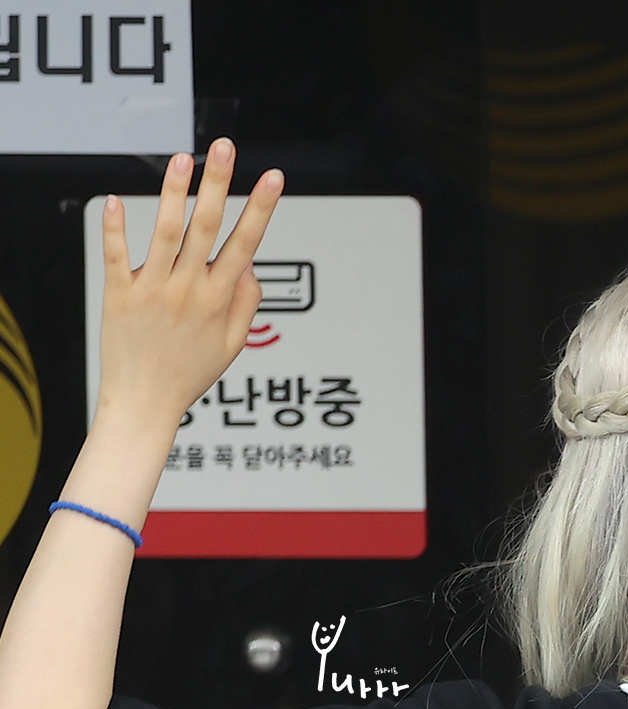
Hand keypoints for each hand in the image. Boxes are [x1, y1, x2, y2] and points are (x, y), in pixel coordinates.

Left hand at [96, 139, 282, 437]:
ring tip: (182, 159)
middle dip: (219, 184)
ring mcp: (153, 291)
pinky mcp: (120, 295)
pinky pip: (117, 256)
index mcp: (217, 301)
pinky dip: (115, 229)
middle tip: (225, 147)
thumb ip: (245, 305)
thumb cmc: (187, 375)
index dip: (260, 209)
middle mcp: (188, 291)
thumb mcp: (231, 347)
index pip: (244, 245)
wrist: (144, 403)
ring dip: (174, 193)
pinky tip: (115, 201)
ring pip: (165, 233)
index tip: (273, 178)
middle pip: (206, 227)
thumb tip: (249, 266)